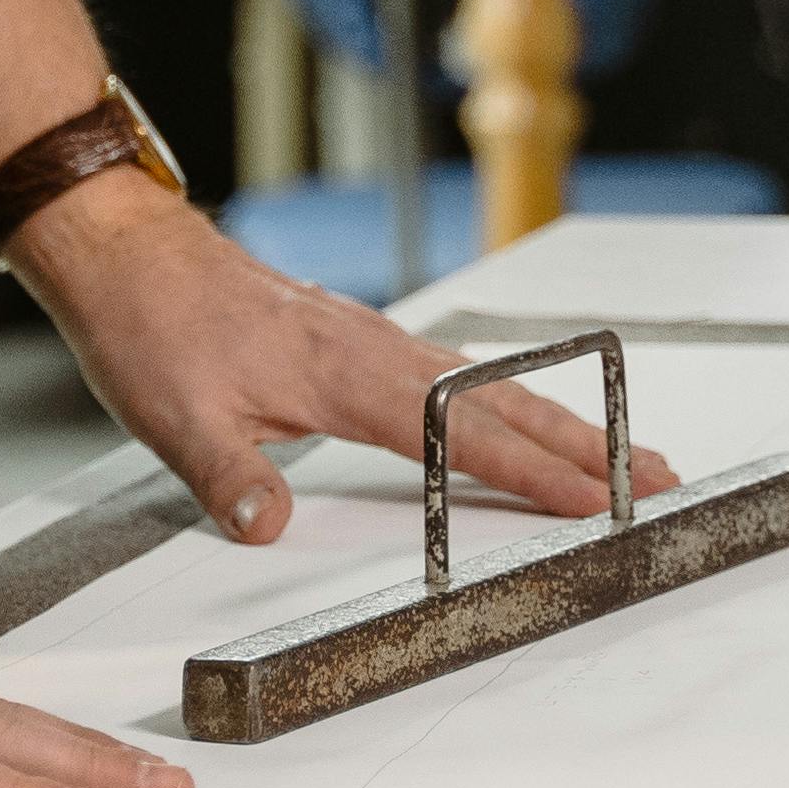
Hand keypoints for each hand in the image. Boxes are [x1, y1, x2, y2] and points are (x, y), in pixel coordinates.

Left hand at [9, 177, 681, 544]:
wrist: (132, 257)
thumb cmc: (155, 333)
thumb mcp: (176, 421)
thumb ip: (229, 479)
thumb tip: (267, 529)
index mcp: (343, 376)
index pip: (457, 435)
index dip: (527, 471)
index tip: (589, 500)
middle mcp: (374, 351)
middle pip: (501, 403)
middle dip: (583, 446)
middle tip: (656, 479)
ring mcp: (373, 339)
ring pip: (488, 384)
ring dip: (557, 421)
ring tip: (618, 457)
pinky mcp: (360, 337)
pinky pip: (456, 370)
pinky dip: (507, 396)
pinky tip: (522, 414)